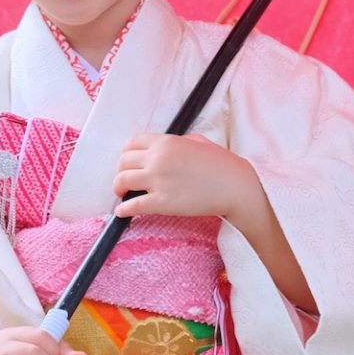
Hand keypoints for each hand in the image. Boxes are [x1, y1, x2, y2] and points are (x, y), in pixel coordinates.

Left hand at [113, 132, 259, 221]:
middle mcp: (158, 158)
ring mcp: (158, 181)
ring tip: (121, 194)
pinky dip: (123, 209)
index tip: (128, 161)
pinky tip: (121, 212)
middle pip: (123, 161)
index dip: (127, 153)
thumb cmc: (222, 164)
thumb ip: (178, 142)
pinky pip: (132, 206)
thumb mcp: (198, 142)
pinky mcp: (161, 203)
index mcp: (166, 142)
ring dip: (118, 188)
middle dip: (121, 170)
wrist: (235, 186)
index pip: (132, 142)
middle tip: (125, 179)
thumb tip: (166, 147)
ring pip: (122, 181)